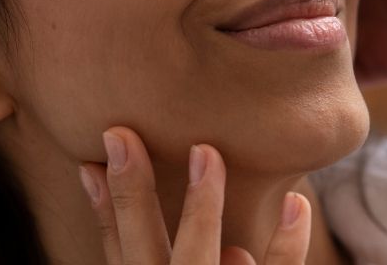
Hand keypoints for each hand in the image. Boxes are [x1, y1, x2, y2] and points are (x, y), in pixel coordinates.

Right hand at [78, 127, 311, 263]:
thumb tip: (237, 250)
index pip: (119, 251)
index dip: (103, 207)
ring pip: (198, 258)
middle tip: (121, 134)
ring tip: (205, 151)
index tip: (89, 160)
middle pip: (141, 248)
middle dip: (131, 193)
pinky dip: (286, 246)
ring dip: (201, 206)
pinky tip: (297, 203)